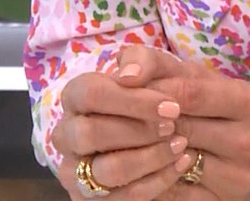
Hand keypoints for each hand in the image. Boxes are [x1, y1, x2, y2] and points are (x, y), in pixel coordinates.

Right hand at [49, 58, 197, 199]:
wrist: (176, 133)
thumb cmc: (159, 99)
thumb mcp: (158, 73)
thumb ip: (143, 62)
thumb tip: (129, 75)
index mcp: (76, 99)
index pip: (88, 94)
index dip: (130, 100)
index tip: (171, 105)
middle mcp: (68, 135)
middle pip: (89, 134)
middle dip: (137, 131)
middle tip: (173, 126)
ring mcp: (77, 172)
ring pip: (107, 170)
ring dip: (150, 157)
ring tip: (181, 145)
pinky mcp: (93, 198)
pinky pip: (125, 197)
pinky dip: (158, 181)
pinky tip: (181, 164)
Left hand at [112, 45, 249, 200]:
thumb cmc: (221, 105)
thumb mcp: (199, 76)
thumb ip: (158, 63)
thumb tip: (123, 72)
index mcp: (247, 101)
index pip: (188, 93)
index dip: (150, 91)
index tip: (121, 89)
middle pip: (180, 130)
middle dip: (138, 123)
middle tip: (109, 117)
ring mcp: (239, 178)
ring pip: (173, 166)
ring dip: (137, 153)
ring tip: (114, 142)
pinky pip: (173, 195)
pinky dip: (146, 181)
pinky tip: (127, 171)